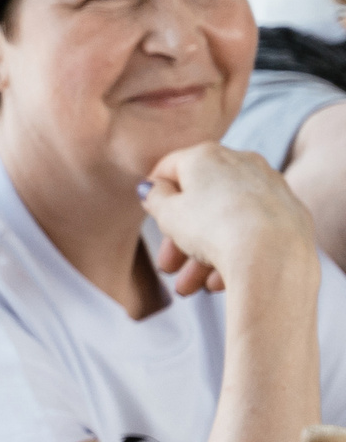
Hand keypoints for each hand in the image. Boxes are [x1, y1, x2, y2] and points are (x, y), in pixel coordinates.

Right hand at [142, 141, 318, 299]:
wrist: (272, 254)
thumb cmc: (212, 228)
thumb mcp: (168, 214)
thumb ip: (155, 198)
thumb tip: (153, 187)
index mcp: (206, 156)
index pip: (171, 167)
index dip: (155, 191)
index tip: (151, 213)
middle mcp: (241, 162)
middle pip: (201, 199)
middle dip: (180, 237)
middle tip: (168, 265)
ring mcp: (269, 186)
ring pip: (226, 218)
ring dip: (203, 253)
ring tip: (190, 286)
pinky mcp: (290, 211)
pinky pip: (252, 229)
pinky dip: (234, 252)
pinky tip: (218, 281)